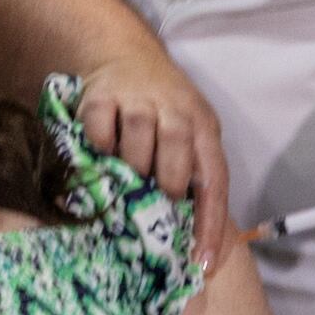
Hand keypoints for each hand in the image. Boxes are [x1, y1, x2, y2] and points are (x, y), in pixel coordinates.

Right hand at [73, 50, 235, 269]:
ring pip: (136, 144)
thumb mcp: (190, 133)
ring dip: (130, 168)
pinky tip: (102, 149)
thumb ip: (191, 172)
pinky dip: (99, 147)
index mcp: (204, 126)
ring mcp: (138, 100)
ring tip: (126, 174)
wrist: (126, 53)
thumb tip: (190, 237)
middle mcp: (176, 109)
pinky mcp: (102, 96)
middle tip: (154, 198)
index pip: (214, 180)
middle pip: (176, 156)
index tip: (201, 262)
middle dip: (166, 186)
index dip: (210, 224)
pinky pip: (99, 132)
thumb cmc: (164, 108)